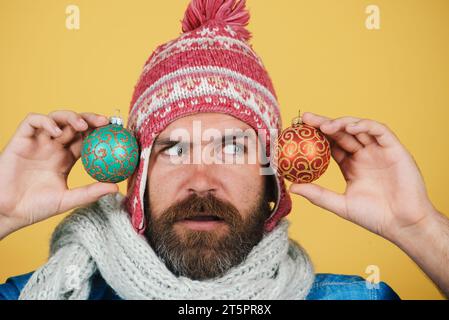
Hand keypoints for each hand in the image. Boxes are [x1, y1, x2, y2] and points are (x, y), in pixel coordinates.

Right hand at [0, 111, 118, 237]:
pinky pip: (32, 122)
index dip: (100, 132)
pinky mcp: (20, 140)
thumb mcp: (68, 199)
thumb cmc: (36, 208)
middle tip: (105, 122)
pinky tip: (56, 131)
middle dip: (90, 119)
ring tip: (82, 125)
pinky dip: (45, 121)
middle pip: (74, 124)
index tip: (116, 132)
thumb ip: (90, 192)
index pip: (86, 138)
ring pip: (56, 118)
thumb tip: (115, 187)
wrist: (8, 212)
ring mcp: (37, 142)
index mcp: (66, 158)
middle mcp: (53, 146)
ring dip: (71, 117)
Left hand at [289, 112, 437, 241]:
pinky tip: (350, 128)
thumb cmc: (374, 217)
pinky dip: (365, 126)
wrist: (402, 224)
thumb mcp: (340, 204)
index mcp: (351, 165)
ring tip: (325, 126)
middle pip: (342, 133)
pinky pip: (379, 131)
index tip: (299, 130)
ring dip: (342, 123)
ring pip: (359, 128)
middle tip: (306, 118)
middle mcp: (364, 155)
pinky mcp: (394, 149)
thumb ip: (318, 194)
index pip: (331, 144)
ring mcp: (379, 151)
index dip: (316, 136)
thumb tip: (292, 187)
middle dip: (324, 123)